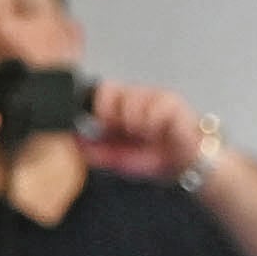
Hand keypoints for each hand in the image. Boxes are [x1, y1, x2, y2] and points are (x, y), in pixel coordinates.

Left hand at [83, 80, 212, 184]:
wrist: (183, 166)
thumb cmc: (154, 158)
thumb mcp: (116, 158)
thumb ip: (93, 150)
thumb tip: (73, 140)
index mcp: (118, 108)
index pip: (97, 93)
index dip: (94, 106)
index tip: (99, 123)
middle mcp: (134, 98)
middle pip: (108, 88)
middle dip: (109, 111)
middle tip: (120, 128)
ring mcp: (152, 96)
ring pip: (129, 97)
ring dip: (132, 120)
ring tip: (143, 134)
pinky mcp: (171, 101)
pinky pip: (153, 105)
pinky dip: (151, 122)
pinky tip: (156, 131)